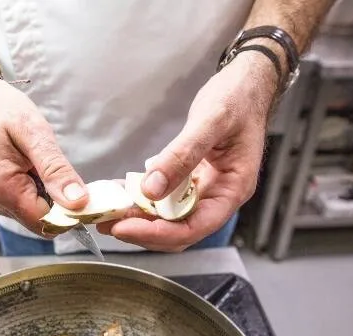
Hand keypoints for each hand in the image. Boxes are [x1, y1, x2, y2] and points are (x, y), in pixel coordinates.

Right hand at [0, 77, 87, 235]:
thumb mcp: (34, 132)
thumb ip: (56, 169)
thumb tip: (78, 201)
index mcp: (0, 187)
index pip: (46, 222)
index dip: (69, 212)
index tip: (82, 192)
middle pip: (39, 221)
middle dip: (56, 202)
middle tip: (57, 168)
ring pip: (31, 213)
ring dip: (44, 194)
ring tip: (36, 163)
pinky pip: (20, 204)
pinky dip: (32, 190)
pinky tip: (27, 167)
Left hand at [98, 53, 278, 250]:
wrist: (246, 84)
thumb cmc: (238, 99)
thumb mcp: (210, 122)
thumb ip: (182, 155)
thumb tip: (152, 189)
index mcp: (232, 190)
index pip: (194, 227)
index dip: (157, 234)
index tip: (124, 228)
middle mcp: (217, 196)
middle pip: (178, 229)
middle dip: (142, 230)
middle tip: (107, 222)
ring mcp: (203, 190)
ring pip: (168, 217)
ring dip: (138, 217)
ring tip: (107, 212)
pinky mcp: (190, 180)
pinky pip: (164, 197)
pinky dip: (141, 198)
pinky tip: (120, 192)